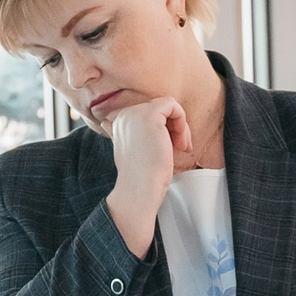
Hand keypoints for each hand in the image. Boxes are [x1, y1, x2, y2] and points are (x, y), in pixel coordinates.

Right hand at [103, 98, 191, 257]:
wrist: (140, 189)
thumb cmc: (142, 176)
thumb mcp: (134, 150)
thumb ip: (128, 135)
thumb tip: (112, 126)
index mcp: (117, 122)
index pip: (149, 113)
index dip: (164, 128)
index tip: (169, 147)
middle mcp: (124, 115)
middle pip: (160, 108)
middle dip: (174, 127)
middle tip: (179, 147)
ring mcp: (135, 113)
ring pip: (168, 106)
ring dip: (180, 126)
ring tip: (180, 146)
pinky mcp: (149, 115)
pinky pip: (173, 105)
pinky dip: (182, 122)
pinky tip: (179, 142)